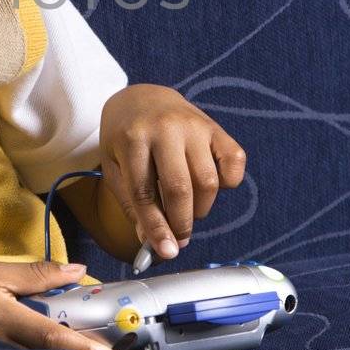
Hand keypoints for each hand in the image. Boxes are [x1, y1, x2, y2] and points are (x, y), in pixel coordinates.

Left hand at [99, 84, 246, 264]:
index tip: (166, 252)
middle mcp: (166, 129)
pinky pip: (234, 162)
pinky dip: (227, 183)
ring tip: (188, 208)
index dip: (156, 228)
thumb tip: (153, 243)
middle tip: (179, 238)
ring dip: (201, 208)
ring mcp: (194, 125)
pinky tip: (209, 185)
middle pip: (180, 189)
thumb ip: (132, 205)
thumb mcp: (115, 168)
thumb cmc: (126, 138)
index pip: (145, 193)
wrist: (143, 98)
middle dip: (182, 223)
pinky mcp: (216, 127)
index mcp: (132, 138)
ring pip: (208, 181)